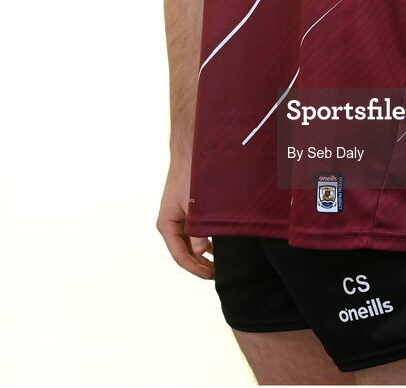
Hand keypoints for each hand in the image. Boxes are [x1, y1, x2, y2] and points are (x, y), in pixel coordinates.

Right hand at [156, 159, 214, 278]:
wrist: (190, 152)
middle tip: (218, 274)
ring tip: (218, 265)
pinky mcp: (186, 212)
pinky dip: (203, 242)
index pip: (180, 256)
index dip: (195, 268)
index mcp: (166, 224)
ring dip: (202, 255)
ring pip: (189, 244)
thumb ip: (198, 230)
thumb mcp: (195, 206)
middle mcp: (169, 224)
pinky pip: (193, 233)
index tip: (211, 275)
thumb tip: (201, 252)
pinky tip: (215, 249)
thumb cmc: (190, 176)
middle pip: (184, 252)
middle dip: (200, 265)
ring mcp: (177, 218)